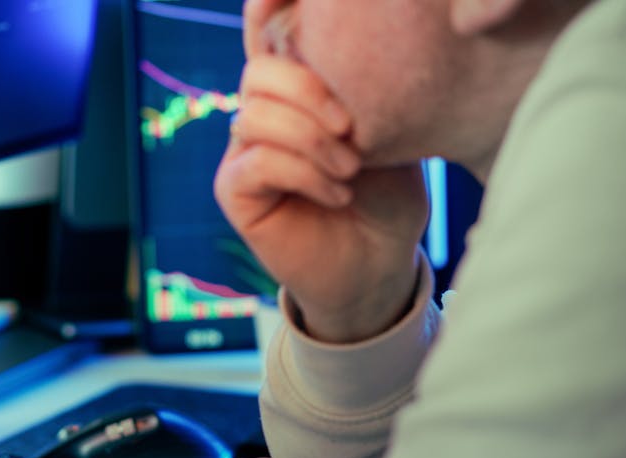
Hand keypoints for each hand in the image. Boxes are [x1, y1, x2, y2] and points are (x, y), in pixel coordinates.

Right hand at [214, 0, 428, 342]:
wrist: (378, 265)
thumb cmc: (387, 196)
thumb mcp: (389, 131)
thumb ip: (365, 91)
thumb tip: (370, 46)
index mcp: (296, 90)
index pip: (268, 36)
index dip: (267, 12)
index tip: (290, 15)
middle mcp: (263, 114)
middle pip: (258, 72)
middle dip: (308, 91)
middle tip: (353, 129)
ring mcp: (244, 152)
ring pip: (256, 116)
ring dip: (312, 142)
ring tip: (351, 171)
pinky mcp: (236, 193)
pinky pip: (256, 162)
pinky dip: (303, 174)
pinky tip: (338, 194)